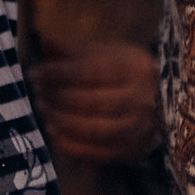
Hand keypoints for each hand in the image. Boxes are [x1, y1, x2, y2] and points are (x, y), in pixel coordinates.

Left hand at [32, 40, 161, 164]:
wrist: (158, 100)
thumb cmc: (122, 72)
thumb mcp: (103, 53)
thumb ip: (72, 50)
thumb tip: (44, 40)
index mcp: (135, 69)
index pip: (91, 72)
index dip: (59, 74)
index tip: (36, 73)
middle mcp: (141, 100)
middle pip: (92, 102)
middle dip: (58, 98)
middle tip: (38, 93)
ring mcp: (138, 129)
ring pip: (95, 131)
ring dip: (62, 121)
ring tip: (44, 110)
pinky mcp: (130, 151)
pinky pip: (96, 153)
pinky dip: (71, 145)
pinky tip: (54, 131)